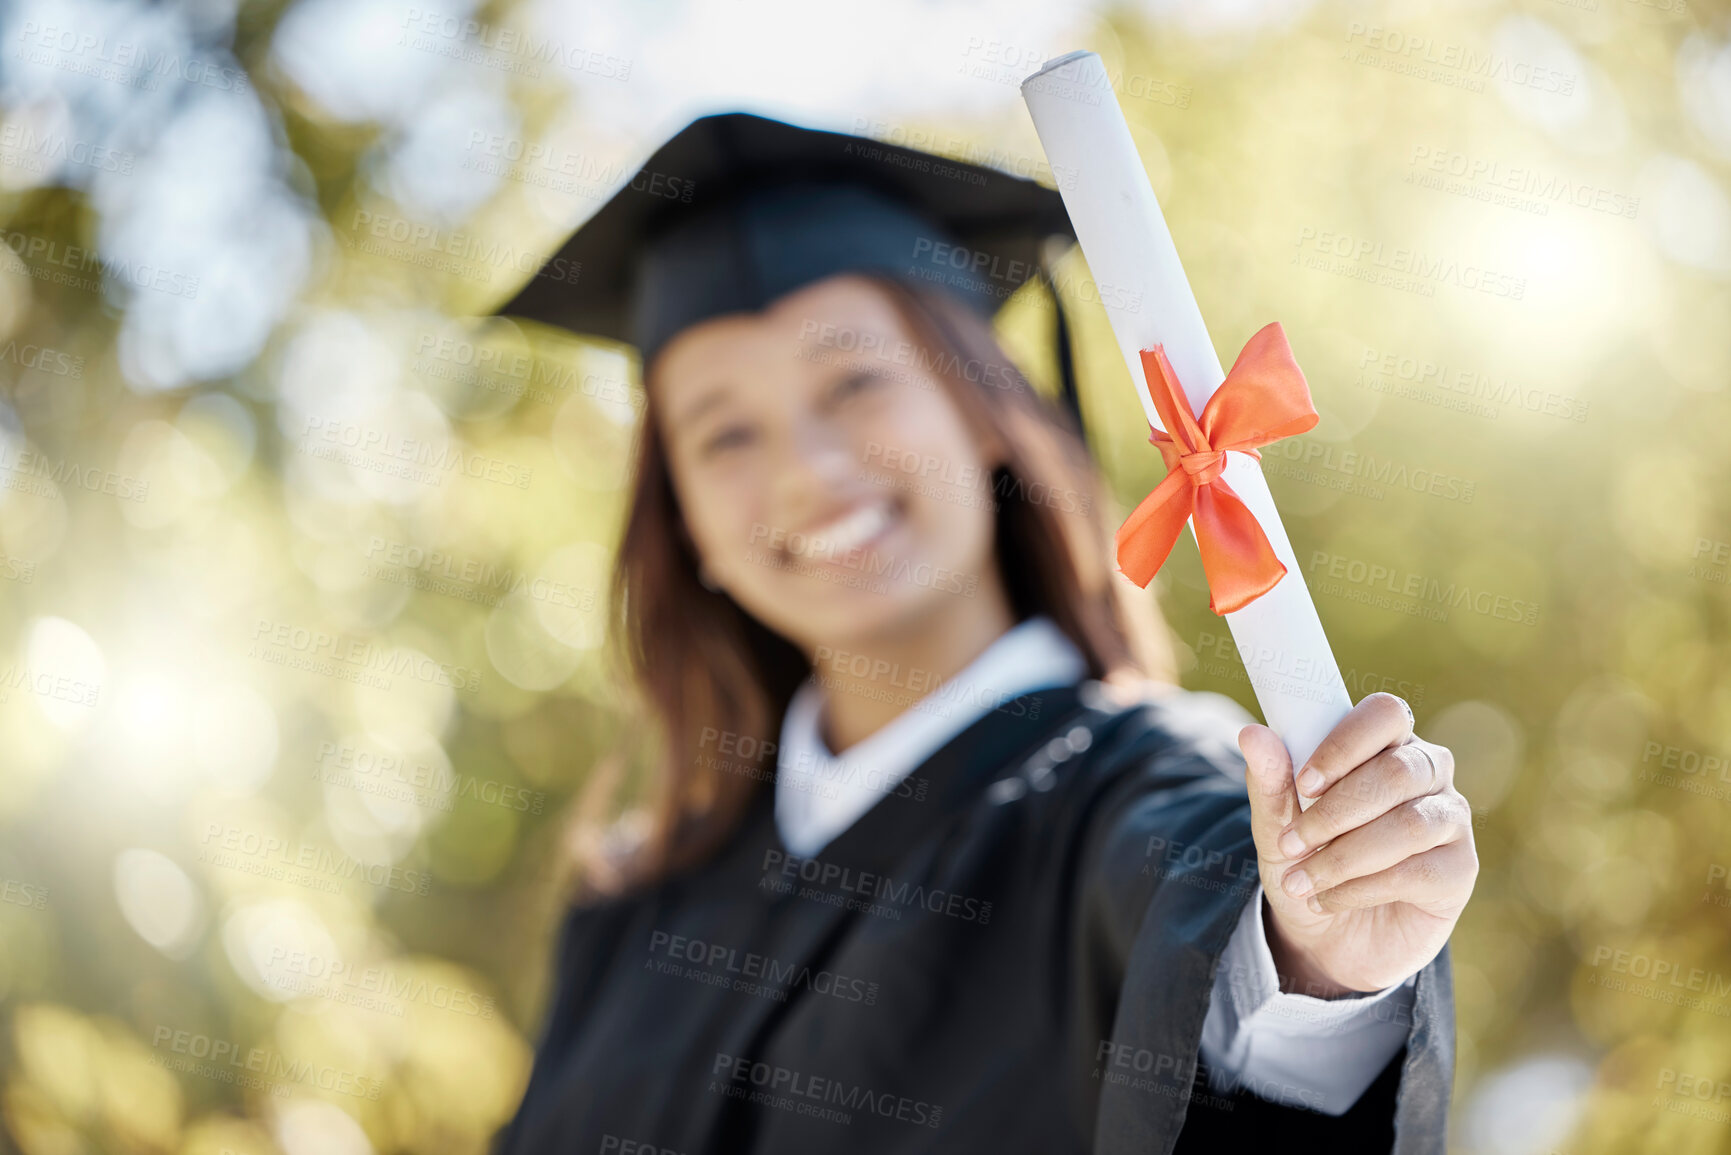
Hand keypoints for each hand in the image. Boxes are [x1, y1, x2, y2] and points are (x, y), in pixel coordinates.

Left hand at [1239, 693, 1476, 996]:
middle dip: (1336, 812)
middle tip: (1291, 842)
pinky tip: (1328, 899)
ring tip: (1301, 880)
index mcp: (1385, 744)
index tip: (1304, 783)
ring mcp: (1450, 820)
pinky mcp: (1459, 870)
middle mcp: (1428, 773)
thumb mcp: (1276, 825)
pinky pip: (1416, 872)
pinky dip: (1360, 888)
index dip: (1345, 745)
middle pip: (1398, 771)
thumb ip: (1270, 780)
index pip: (1385, 715)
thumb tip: (1252, 734)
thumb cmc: (1307, 861)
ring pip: (1408, 825)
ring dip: (1344, 856)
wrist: (1325, 937)